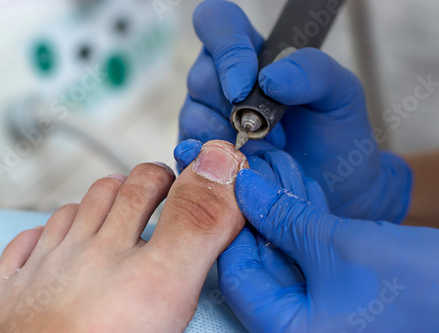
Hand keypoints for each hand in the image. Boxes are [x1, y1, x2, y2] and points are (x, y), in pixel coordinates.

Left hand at [0, 141, 247, 332]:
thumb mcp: (166, 289)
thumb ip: (196, 229)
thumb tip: (221, 169)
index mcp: (132, 264)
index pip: (164, 193)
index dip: (186, 179)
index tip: (199, 177)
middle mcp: (84, 256)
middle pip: (116, 193)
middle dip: (145, 182)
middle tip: (161, 186)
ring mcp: (41, 272)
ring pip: (72, 213)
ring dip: (96, 202)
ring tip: (113, 208)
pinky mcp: (4, 295)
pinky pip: (24, 246)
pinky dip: (43, 235)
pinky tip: (52, 243)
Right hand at [179, 0, 411, 222]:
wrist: (335, 189)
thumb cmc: (333, 135)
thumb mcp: (339, 92)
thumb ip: (312, 70)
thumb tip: (269, 78)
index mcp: (251, 55)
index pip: (218, 24)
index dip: (226, 48)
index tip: (244, 86)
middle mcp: (221, 85)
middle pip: (200, 76)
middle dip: (229, 106)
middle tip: (262, 131)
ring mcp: (207, 121)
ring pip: (192, 117)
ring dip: (223, 139)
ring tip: (259, 155)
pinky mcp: (202, 157)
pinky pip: (191, 154)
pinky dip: (214, 164)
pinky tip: (240, 171)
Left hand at [220, 162, 438, 332]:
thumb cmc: (417, 288)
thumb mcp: (337, 246)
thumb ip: (284, 219)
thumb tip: (246, 190)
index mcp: (289, 332)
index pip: (238, 277)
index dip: (234, 229)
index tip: (235, 191)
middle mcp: (300, 326)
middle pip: (261, 263)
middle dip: (262, 214)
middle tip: (258, 174)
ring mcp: (321, 309)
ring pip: (286, 254)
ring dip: (284, 213)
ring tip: (279, 171)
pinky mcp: (339, 291)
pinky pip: (310, 256)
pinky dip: (306, 224)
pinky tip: (301, 191)